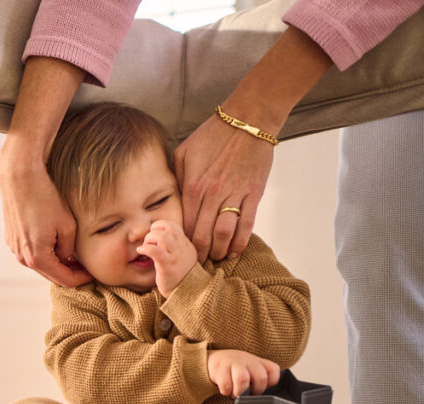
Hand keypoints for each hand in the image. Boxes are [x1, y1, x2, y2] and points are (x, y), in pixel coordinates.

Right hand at [0, 139, 91, 287]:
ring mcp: (14, 249)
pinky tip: (54, 242)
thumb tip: (65, 257)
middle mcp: (22, 258)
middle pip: (50, 275)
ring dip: (55, 262)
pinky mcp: (11, 239)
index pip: (64, 279)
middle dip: (68, 272)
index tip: (92, 274)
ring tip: (71, 255)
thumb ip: (68, 249)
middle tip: (84, 267)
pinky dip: (43, 252)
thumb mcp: (67, 226)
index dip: (81, 278)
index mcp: (37, 258)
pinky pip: (30, 252)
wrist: (20, 178)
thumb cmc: (45, 198)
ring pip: (40, 264)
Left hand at [136, 219, 196, 297]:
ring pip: (162, 237)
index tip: (153, 234)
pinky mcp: (167, 266)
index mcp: (185, 244)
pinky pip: (155, 251)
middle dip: (154, 231)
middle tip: (148, 242)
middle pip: (168, 227)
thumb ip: (172, 247)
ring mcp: (175, 257)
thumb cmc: (178, 276)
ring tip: (145, 247)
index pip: (173, 226)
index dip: (160, 226)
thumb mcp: (179, 257)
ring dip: (149, 239)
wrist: (187, 294)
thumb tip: (154, 237)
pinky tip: (140, 251)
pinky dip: (145, 248)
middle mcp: (182, 248)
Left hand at [173, 114, 273, 262]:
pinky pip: (247, 224)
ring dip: (219, 250)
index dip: (181, 243)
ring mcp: (234, 195)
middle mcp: (212, 194)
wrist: (247, 120)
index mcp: (193, 186)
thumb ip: (177, 178)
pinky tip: (235, 250)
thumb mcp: (184, 153)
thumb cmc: (214, 134)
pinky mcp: (253, 194)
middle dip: (198, 254)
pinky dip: (241, 241)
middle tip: (196, 263)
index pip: (184, 225)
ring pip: (224, 234)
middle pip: (202, 235)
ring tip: (216, 258)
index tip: (179, 252)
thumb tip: (170, 197)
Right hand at [206, 349, 280, 397]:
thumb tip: (264, 397)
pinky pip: (226, 385)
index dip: (269, 384)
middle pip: (261, 377)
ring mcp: (233, 363)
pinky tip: (225, 389)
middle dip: (255, 391)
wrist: (214, 360)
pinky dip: (226, 391)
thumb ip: (260, 379)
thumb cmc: (235, 369)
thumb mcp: (251, 369)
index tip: (259, 387)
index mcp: (258, 362)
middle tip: (248, 393)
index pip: (273, 371)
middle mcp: (247, 360)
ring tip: (235, 393)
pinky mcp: (219, 368)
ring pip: (243, 380)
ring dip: (239, 392)